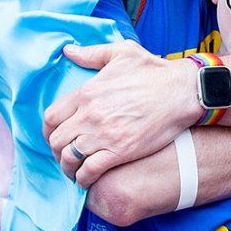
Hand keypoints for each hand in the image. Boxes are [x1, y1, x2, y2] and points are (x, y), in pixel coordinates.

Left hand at [44, 41, 197, 186]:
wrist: (182, 92)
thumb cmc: (155, 71)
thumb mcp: (122, 52)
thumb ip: (92, 53)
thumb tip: (68, 50)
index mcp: (87, 93)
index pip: (51, 117)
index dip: (48, 130)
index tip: (54, 136)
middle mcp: (90, 115)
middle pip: (56, 140)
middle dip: (56, 150)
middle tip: (64, 155)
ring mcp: (104, 135)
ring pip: (69, 158)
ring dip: (67, 167)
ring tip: (73, 171)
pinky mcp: (120, 152)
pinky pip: (90, 171)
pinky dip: (84, 178)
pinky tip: (86, 180)